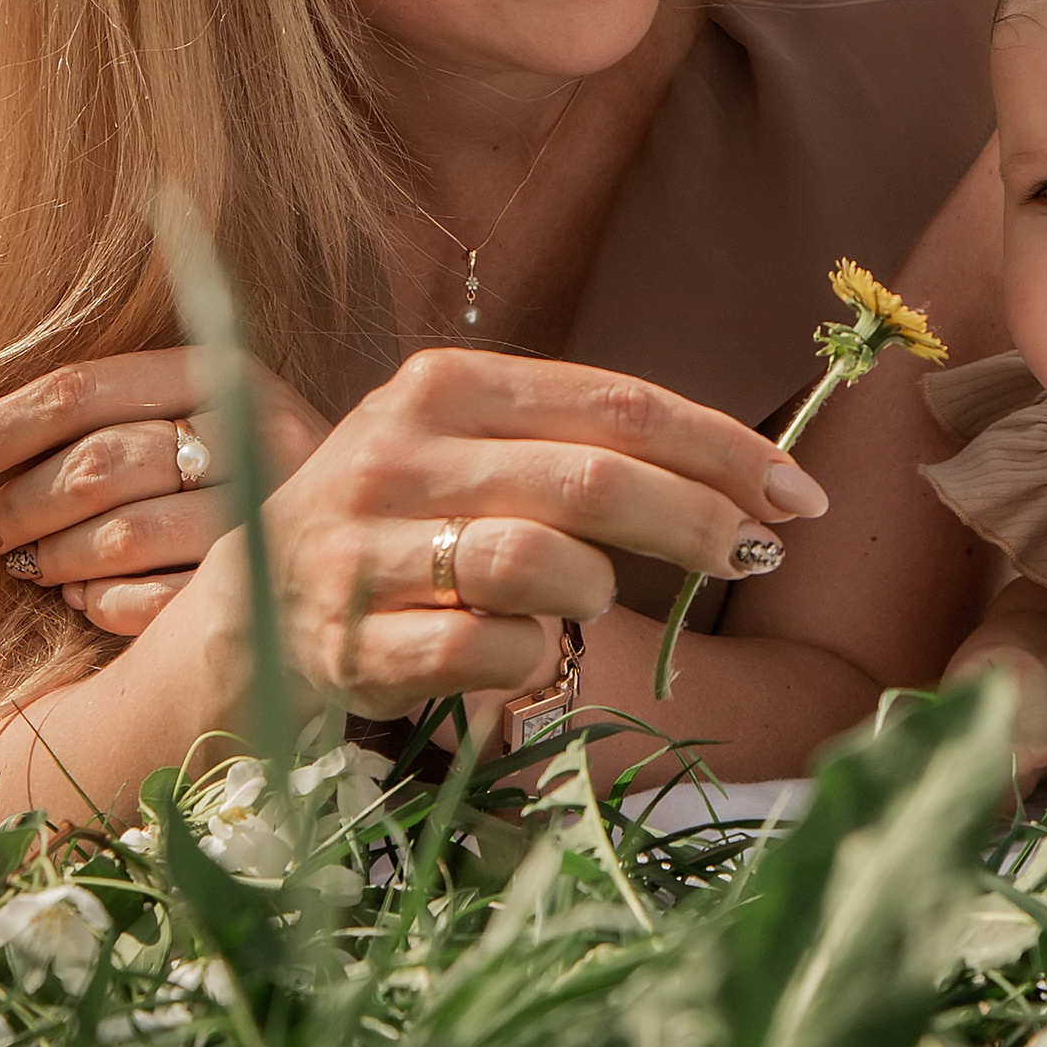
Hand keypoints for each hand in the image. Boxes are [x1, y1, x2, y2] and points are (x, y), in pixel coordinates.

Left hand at [0, 351, 329, 635]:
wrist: (362, 543)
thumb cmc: (232, 475)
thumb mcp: (166, 423)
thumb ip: (78, 415)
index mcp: (221, 372)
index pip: (80, 390)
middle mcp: (255, 427)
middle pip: (99, 462)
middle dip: (20, 504)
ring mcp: (269, 508)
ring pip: (123, 535)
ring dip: (58, 560)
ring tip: (34, 568)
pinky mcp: (271, 581)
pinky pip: (156, 602)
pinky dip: (105, 605)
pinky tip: (90, 601)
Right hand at [247, 349, 829, 725]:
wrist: (247, 611)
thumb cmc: (400, 523)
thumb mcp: (469, 452)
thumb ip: (579, 445)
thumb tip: (747, 479)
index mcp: (444, 385)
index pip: (617, 402)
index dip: (721, 447)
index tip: (799, 490)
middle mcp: (399, 452)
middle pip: (594, 480)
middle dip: (700, 520)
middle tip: (759, 553)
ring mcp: (367, 548)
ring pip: (539, 563)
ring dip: (594, 591)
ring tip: (587, 601)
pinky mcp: (350, 639)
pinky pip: (486, 650)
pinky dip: (530, 660)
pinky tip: (523, 656)